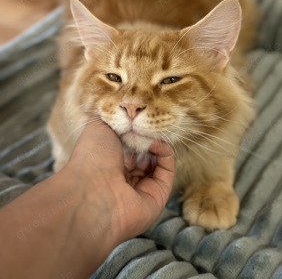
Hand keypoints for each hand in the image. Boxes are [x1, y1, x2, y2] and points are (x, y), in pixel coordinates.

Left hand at [67, 120, 174, 242]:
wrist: (92, 191)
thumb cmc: (90, 157)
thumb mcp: (98, 126)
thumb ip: (113, 115)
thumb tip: (127, 109)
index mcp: (107, 163)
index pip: (128, 144)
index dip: (133, 128)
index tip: (136, 114)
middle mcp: (123, 177)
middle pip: (144, 152)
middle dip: (146, 134)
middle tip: (144, 121)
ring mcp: (141, 188)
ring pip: (157, 160)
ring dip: (156, 142)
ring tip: (149, 129)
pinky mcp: (157, 196)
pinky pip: (167, 170)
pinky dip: (165, 153)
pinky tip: (156, 142)